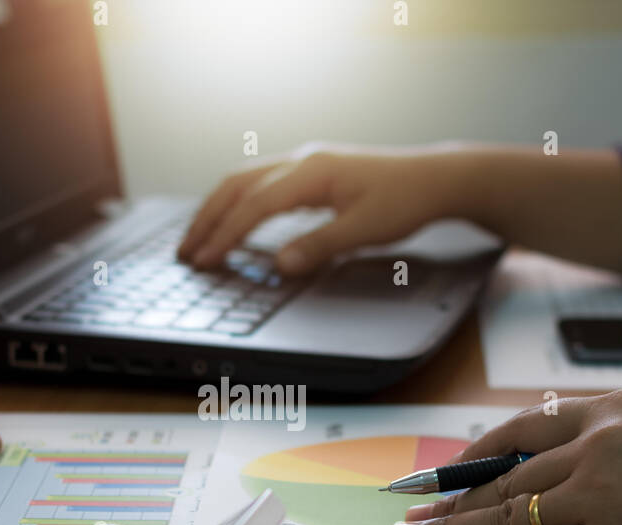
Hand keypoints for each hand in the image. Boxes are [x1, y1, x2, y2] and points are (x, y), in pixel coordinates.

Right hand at [177, 144, 463, 274]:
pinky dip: (238, 205)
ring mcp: (306, 165)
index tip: (205, 260)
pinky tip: (232, 224)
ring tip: (198, 240)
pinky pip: (261, 185)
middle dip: (207, 220)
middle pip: (237, 186)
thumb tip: (280, 265)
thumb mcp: (366, 230)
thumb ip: (320, 246)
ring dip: (217, 210)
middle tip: (185, 252)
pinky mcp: (312, 175)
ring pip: (245, 182)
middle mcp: (303, 162)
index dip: (226, 235)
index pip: (255, 205)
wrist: (436, 179)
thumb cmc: (407, 200)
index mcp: (312, 171)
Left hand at [390, 390, 621, 524]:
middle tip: (403, 517)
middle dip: (445, 503)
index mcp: (611, 410)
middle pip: (502, 478)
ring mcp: (601, 493)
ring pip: (503, 515)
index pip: (517, 430)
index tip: (435, 478)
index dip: (468, 459)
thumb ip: (605, 450)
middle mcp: (598, 443)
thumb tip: (545, 478)